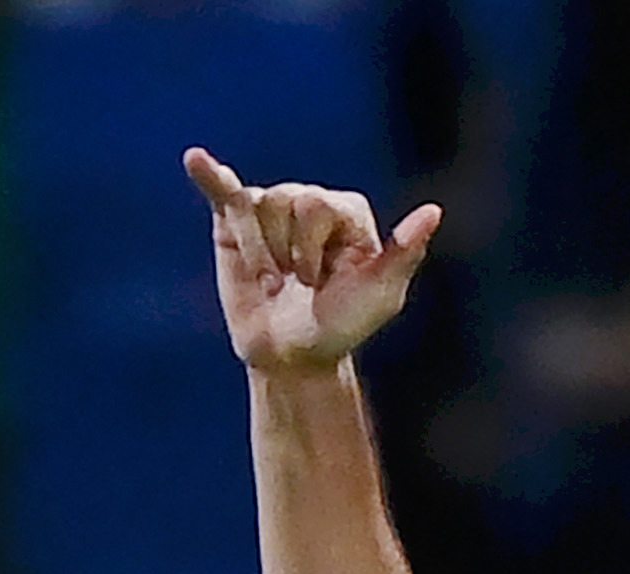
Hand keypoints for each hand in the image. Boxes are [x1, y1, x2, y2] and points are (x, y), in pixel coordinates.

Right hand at [184, 146, 440, 371]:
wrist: (292, 358)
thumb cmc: (341, 328)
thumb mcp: (381, 296)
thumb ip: (404, 254)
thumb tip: (434, 211)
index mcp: (348, 212)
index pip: (319, 206)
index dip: (313, 251)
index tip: (323, 283)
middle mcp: (310, 201)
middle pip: (286, 201)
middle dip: (287, 255)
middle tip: (296, 286)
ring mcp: (271, 209)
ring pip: (254, 208)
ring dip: (260, 257)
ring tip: (273, 284)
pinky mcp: (234, 224)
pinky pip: (222, 192)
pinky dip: (208, 176)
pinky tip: (196, 160)